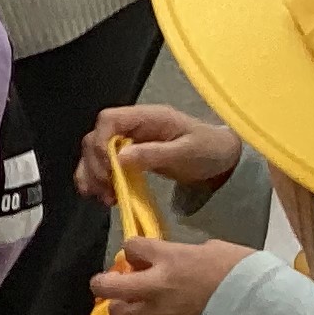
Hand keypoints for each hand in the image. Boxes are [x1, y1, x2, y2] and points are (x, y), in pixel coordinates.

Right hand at [78, 104, 242, 204]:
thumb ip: (154, 153)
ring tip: (105, 197)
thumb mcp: (185, 152)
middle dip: (95, 166)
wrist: (220, 158)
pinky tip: (105, 195)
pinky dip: (97, 181)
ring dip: (92, 176)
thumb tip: (120, 157)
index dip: (101, 143)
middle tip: (107, 189)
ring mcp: (128, 142)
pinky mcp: (128, 157)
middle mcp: (133, 126)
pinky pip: (102, 166)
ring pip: (93, 154)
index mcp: (147, 117)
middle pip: (95, 139)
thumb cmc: (208, 149)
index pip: (108, 120)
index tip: (108, 169)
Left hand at [91, 236, 248, 314]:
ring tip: (129, 304)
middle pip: (109, 286)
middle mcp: (156, 285)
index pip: (131, 248)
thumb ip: (185, 253)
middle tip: (106, 283)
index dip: (133, 250)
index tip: (139, 253)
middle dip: (102, 283)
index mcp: (169, 257)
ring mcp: (160, 310)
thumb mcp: (212, 249)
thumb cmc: (240, 269)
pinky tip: (159, 311)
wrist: (256, 305)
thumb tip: (176, 258)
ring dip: (120, 308)